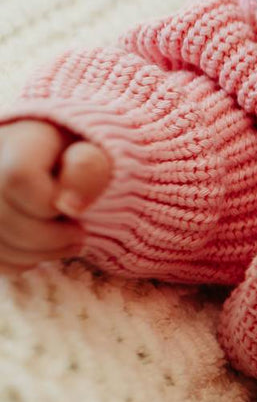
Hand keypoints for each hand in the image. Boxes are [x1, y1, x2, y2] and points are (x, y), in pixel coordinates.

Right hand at [0, 119, 111, 274]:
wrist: (65, 168)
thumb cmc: (85, 162)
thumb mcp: (100, 156)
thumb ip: (90, 169)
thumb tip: (70, 205)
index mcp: (16, 139)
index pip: (17, 177)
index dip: (49, 203)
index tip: (78, 210)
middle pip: (1, 215)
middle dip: (48, 237)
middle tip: (79, 235)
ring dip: (37, 253)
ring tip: (67, 243)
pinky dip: (18, 262)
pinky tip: (40, 248)